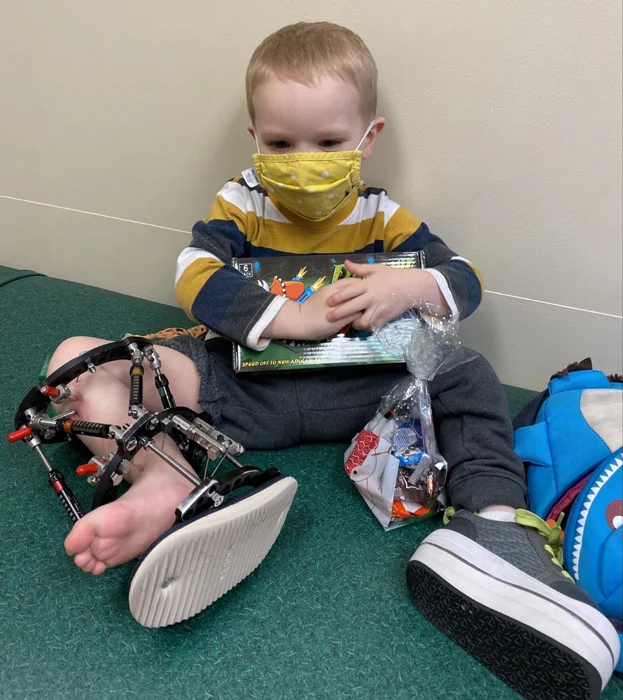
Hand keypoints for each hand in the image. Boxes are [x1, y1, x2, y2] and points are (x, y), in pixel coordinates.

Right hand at [264, 284, 362, 340]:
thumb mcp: (323, 294)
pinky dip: (363, 315)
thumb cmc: (311, 308)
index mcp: (332, 287)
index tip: (366, 287)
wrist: (300, 320)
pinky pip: (357, 315)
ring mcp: (340, 307)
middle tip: (373, 296)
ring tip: (371, 307)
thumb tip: (347, 292)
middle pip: (359, 290)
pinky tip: (365, 317)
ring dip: (366, 304)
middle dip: (367, 292)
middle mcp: (337, 295)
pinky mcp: (342, 319)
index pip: (352, 281)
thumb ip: (335, 292)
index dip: (361, 284)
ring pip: (360, 302)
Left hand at [326, 260, 449, 330]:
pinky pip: (374, 326)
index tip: (328, 301)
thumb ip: (359, 268)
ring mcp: (379, 308)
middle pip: (352, 307)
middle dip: (339, 313)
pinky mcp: (386, 317)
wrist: (412, 286)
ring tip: (349, 323)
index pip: (349, 291)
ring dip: (355, 323)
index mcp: (368, 284)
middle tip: (328, 317)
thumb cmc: (393, 276)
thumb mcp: (376, 269)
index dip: (337, 297)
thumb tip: (345, 263)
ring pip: (363, 321)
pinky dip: (367, 327)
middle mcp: (372, 297)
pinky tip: (363, 326)